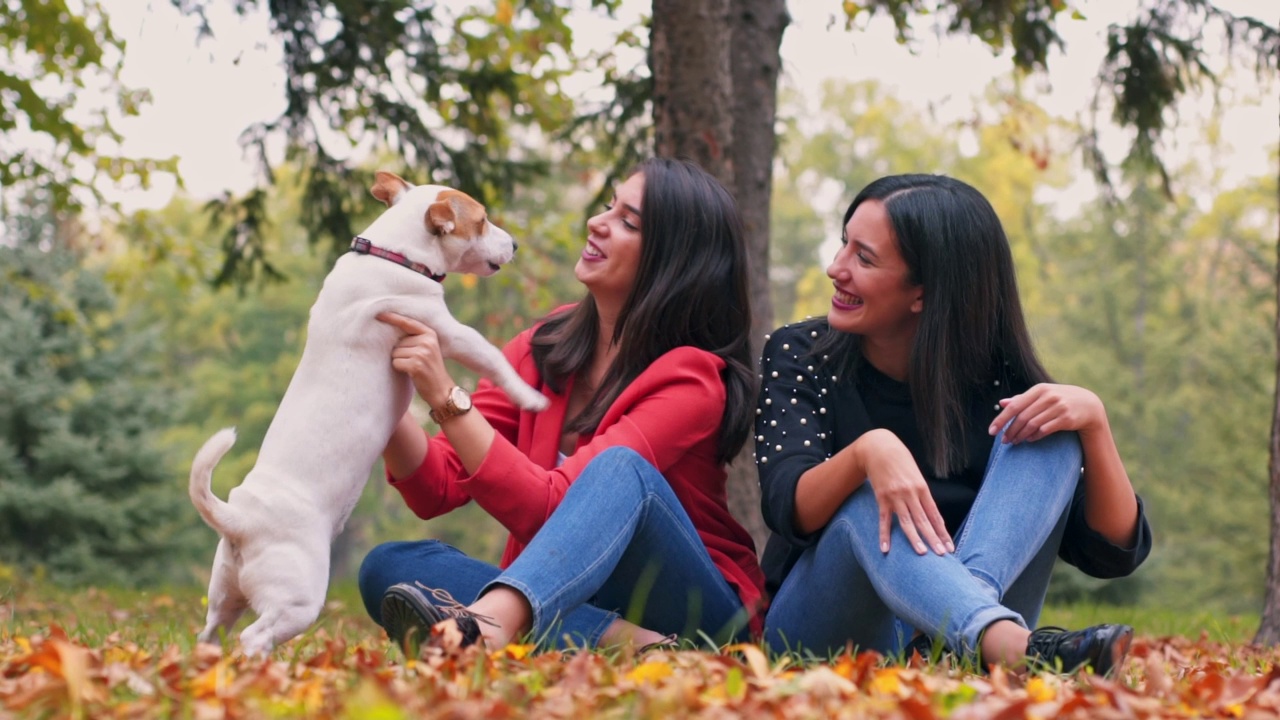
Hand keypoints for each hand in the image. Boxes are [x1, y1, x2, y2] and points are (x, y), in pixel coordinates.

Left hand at [377, 312, 453, 407]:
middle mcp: (427, 341)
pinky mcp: (416, 364)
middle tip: (415, 362)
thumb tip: (390, 332)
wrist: (442, 390)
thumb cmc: (430, 369)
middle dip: (401, 353)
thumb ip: (414, 339)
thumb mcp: (427, 348)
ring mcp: (422, 353)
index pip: (407, 323)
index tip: (379, 314)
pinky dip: (399, 369)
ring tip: (414, 367)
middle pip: (398, 342)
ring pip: (395, 353)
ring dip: (400, 362)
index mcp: (430, 334)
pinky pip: (396, 362)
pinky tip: (411, 373)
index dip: (392, 318)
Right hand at [856, 429, 952, 555]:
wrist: (879, 447)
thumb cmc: (899, 460)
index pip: (935, 515)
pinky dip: (885, 535)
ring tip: (922, 553)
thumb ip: (921, 494)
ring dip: (914, 539)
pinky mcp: (882, 498)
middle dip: (933, 538)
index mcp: (922, 488)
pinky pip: (884, 520)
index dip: (943, 532)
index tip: (950, 546)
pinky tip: (886, 549)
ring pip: (907, 522)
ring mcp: (896, 496)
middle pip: (924, 520)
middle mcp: (911, 493)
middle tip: (942, 554)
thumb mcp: (915, 475)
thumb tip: (929, 515)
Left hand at [989, 383, 1106, 443]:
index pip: (1014, 406)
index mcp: (1039, 389)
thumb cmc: (1060, 399)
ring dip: (1021, 435)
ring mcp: (1058, 407)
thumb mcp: (1042, 395)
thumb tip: (1001, 403)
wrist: (1089, 405)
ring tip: (1015, 441)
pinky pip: (1045, 430)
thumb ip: (1022, 399)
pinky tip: (1029, 440)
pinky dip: (1034, 436)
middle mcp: (1048, 396)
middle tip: (1004, 441)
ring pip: (1032, 425)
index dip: (1001, 420)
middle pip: (1022, 417)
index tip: (991, 432)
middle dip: (1011, 431)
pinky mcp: (1066, 418)